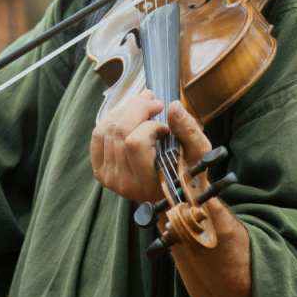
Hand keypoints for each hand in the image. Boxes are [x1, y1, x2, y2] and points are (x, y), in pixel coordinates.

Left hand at [90, 91, 212, 203]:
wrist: (173, 195)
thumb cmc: (188, 173)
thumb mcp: (198, 153)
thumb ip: (188, 130)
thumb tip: (173, 106)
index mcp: (148, 183)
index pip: (135, 143)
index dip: (150, 126)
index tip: (164, 126)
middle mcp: (123, 182)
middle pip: (118, 132)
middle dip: (136, 108)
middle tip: (153, 101)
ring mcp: (108, 177)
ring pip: (106, 130)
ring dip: (125, 110)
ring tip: (143, 104)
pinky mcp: (100, 170)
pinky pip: (98, 135)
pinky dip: (112, 119)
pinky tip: (128, 115)